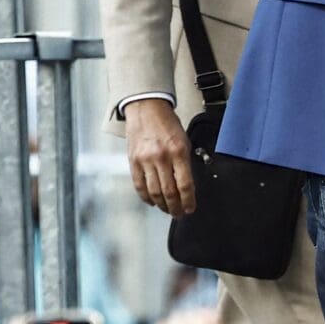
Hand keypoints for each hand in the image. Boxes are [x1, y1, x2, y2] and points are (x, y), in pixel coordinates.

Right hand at [126, 99, 196, 215]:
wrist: (147, 109)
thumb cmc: (168, 125)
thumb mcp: (184, 141)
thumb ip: (185, 163)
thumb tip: (187, 187)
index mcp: (178, 152)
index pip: (185, 184)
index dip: (189, 201)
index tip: (190, 209)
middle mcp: (162, 157)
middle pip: (169, 192)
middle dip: (176, 207)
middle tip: (179, 214)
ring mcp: (145, 160)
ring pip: (154, 192)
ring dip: (162, 205)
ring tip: (168, 210)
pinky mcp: (133, 161)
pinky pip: (139, 185)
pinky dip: (146, 197)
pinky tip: (152, 202)